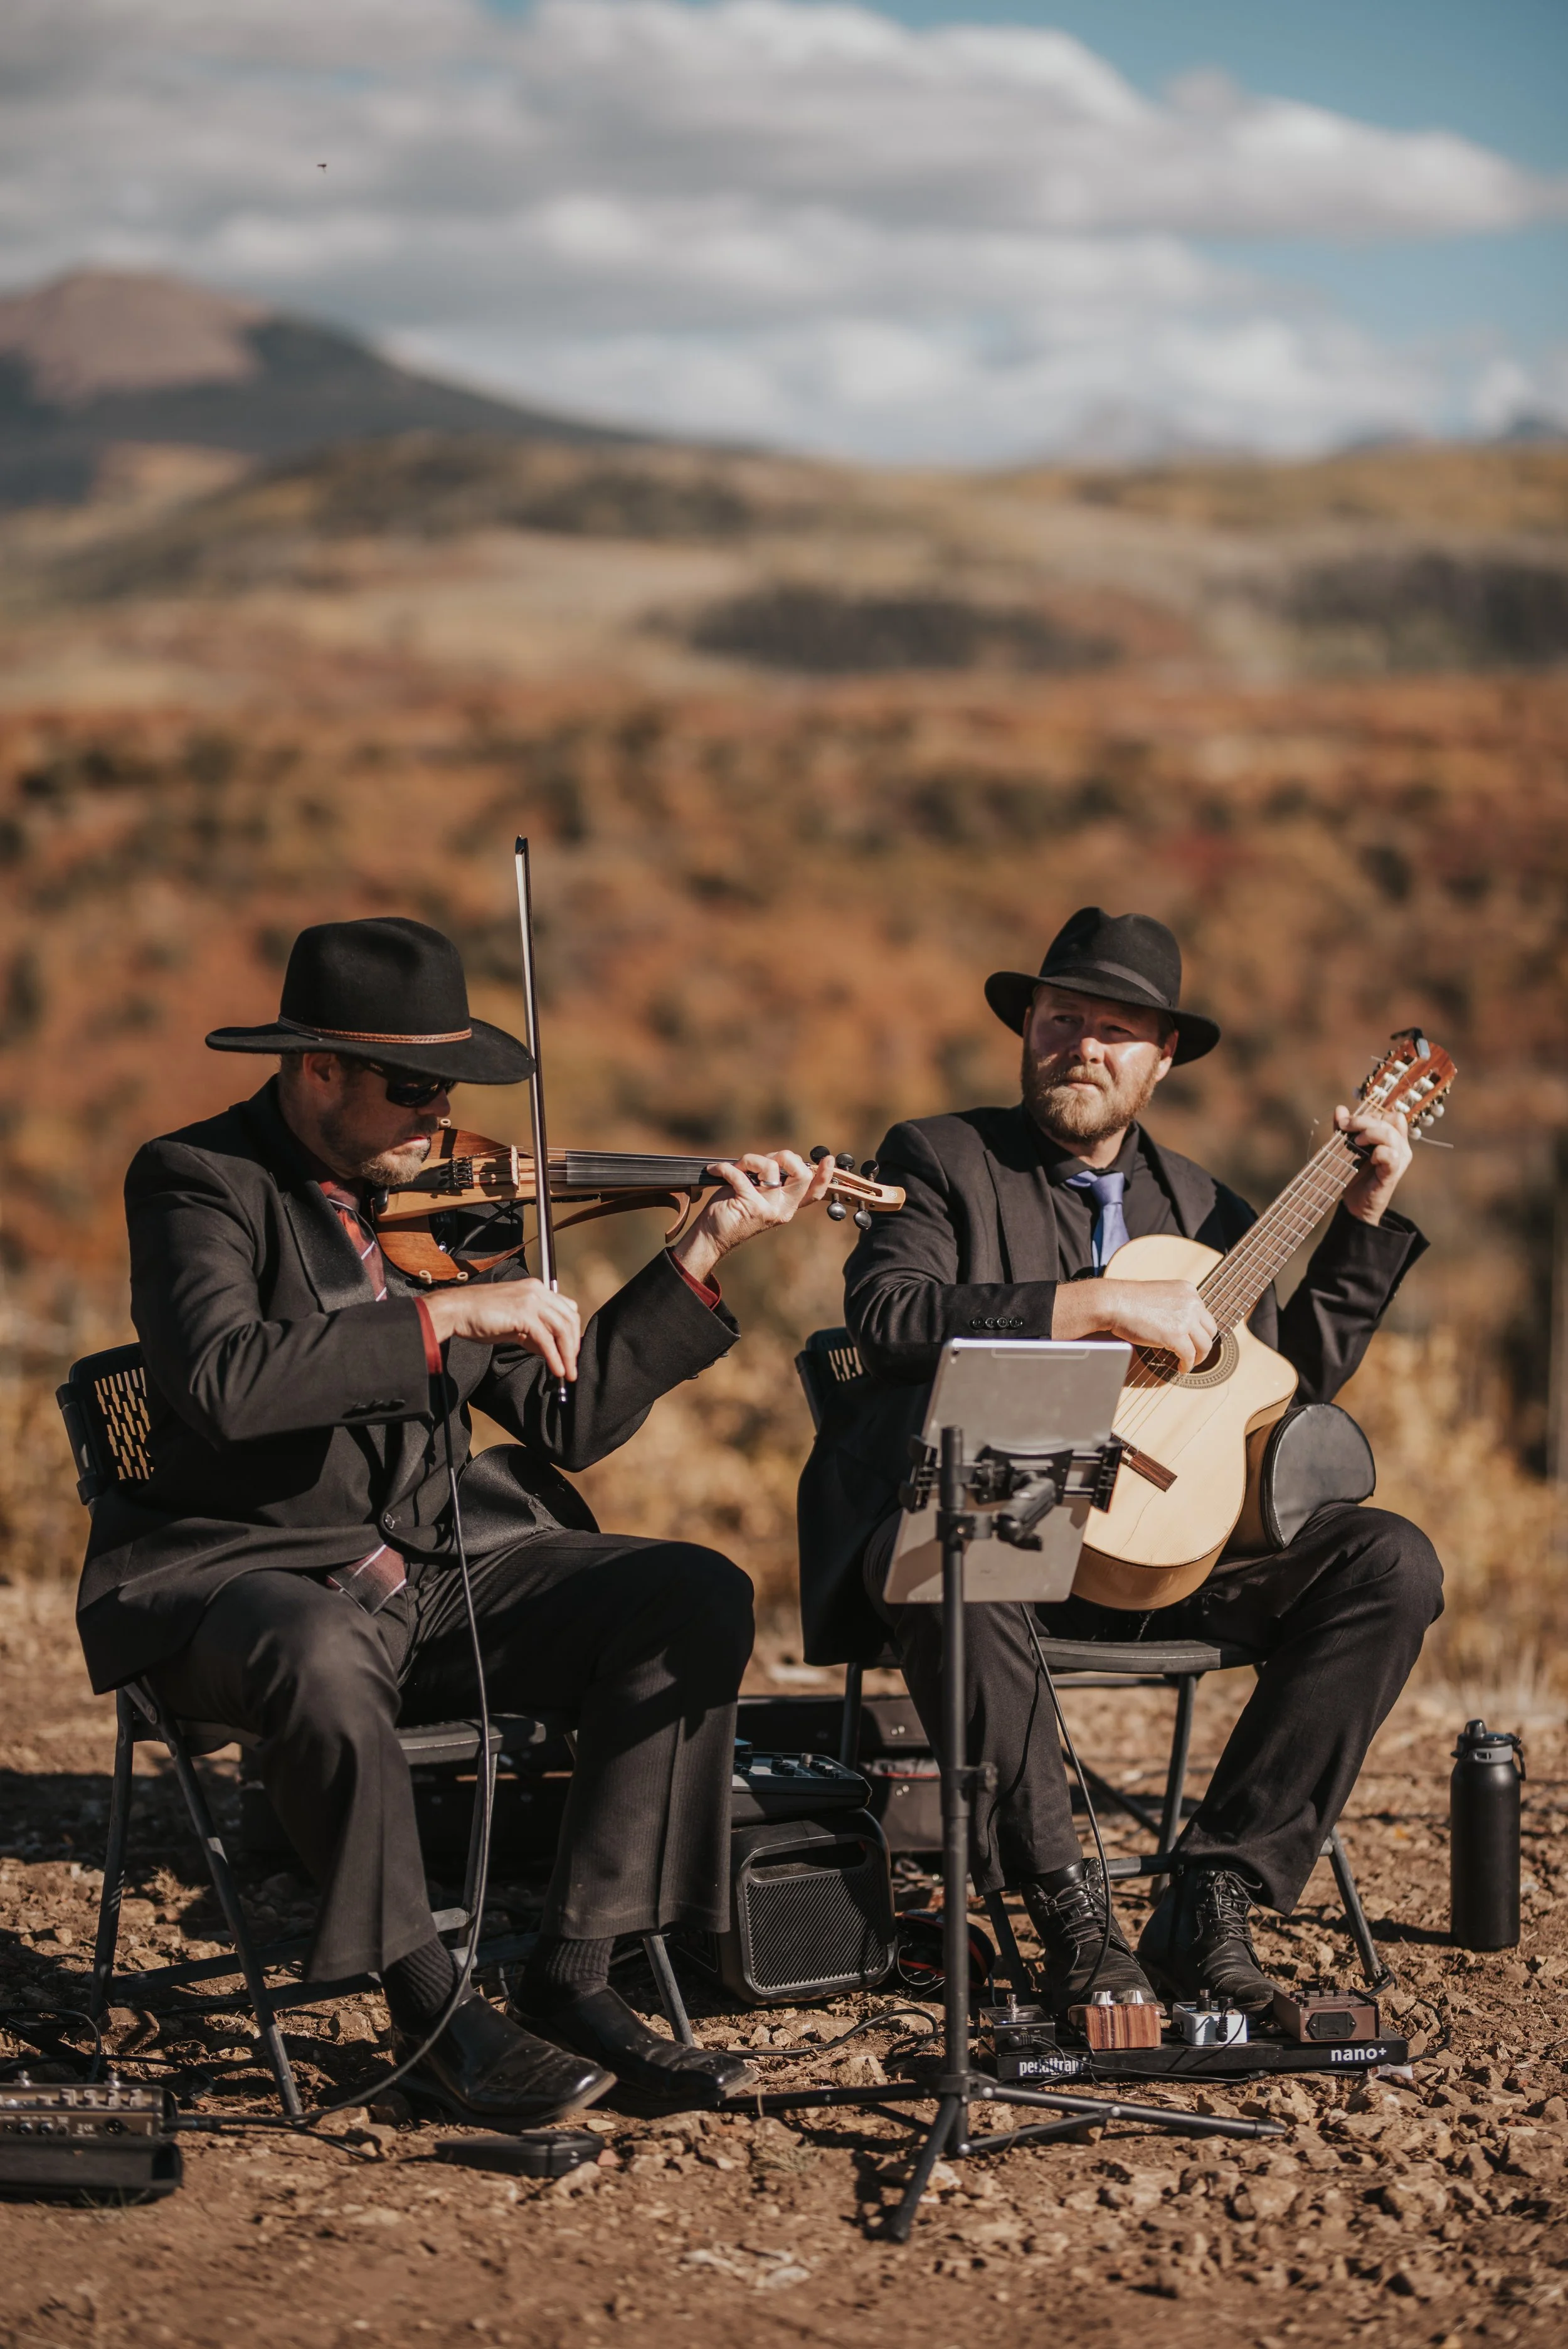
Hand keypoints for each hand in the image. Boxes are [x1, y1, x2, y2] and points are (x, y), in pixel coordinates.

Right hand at [422, 1276, 580, 1381]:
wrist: (457, 1310)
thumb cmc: (480, 1317)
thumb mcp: (513, 1324)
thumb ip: (533, 1334)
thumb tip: (550, 1351)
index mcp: (536, 1289)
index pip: (566, 1309)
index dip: (573, 1331)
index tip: (570, 1352)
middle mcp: (537, 1291)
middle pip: (569, 1318)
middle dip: (573, 1345)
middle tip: (572, 1366)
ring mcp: (531, 1300)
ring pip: (561, 1328)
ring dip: (567, 1354)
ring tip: (568, 1373)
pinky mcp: (523, 1313)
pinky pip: (545, 1338)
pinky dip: (554, 1356)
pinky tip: (557, 1370)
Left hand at [671, 1150, 835, 1286]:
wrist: (711, 1238)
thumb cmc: (732, 1212)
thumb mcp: (757, 1195)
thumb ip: (771, 1180)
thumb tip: (777, 1158)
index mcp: (787, 1207)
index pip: (813, 1192)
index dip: (824, 1175)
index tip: (829, 1159)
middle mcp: (782, 1209)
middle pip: (801, 1175)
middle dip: (785, 1156)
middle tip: (762, 1161)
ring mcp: (768, 1209)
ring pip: (770, 1168)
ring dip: (749, 1160)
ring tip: (735, 1168)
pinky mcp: (750, 1206)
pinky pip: (740, 1174)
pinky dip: (724, 1168)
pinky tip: (715, 1170)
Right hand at [1053, 1277, 1217, 1373]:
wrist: (1114, 1302)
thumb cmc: (1127, 1300)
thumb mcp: (1159, 1295)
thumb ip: (1173, 1306)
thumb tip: (1177, 1325)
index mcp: (1188, 1289)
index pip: (1204, 1313)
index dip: (1199, 1330)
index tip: (1193, 1339)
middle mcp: (1191, 1302)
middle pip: (1210, 1329)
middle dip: (1203, 1344)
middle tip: (1195, 1353)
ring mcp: (1186, 1318)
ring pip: (1204, 1345)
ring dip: (1199, 1357)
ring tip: (1189, 1363)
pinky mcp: (1177, 1335)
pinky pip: (1190, 1356)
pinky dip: (1187, 1365)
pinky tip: (1181, 1368)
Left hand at [1335, 1101, 1411, 1224]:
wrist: (1355, 1204)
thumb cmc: (1353, 1173)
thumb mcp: (1345, 1146)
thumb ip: (1344, 1128)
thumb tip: (1340, 1109)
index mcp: (1392, 1138)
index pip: (1390, 1115)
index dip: (1370, 1115)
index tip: (1348, 1122)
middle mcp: (1400, 1146)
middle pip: (1390, 1120)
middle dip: (1363, 1120)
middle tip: (1345, 1128)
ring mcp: (1399, 1159)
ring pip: (1390, 1134)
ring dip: (1369, 1133)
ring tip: (1356, 1143)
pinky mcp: (1392, 1173)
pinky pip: (1391, 1154)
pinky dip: (1378, 1152)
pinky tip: (1369, 1158)